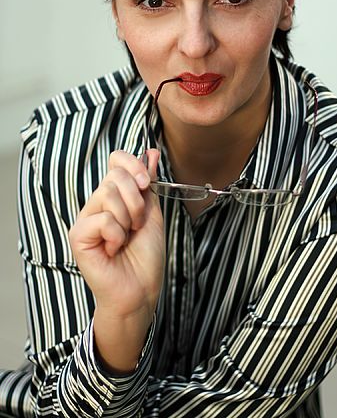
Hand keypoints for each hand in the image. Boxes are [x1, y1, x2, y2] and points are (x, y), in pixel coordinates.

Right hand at [69, 149, 163, 321]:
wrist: (140, 289)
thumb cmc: (145, 255)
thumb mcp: (152, 213)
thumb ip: (148, 183)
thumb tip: (149, 152)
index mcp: (115, 196)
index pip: (116, 160)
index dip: (133, 164)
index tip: (147, 183)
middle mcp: (97, 203)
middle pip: (115, 176)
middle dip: (137, 201)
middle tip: (138, 225)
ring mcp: (86, 219)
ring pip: (108, 194)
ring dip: (128, 219)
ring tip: (127, 238)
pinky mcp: (79, 235)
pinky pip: (103, 219)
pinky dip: (116, 234)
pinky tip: (114, 249)